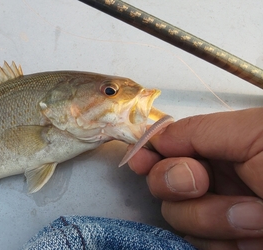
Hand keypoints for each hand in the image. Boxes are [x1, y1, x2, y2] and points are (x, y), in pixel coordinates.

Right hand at [128, 108, 262, 249]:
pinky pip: (197, 245)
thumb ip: (201, 129)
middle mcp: (218, 178)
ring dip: (214, 218)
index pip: (170, 146)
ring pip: (178, 217)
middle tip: (199, 184)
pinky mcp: (227, 243)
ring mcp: (221, 214)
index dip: (148, 152)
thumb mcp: (255, 133)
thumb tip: (157, 137)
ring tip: (255, 216)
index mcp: (223, 146)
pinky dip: (223, 243)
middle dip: (174, 184)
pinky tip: (253, 238)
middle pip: (162, 182)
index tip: (139, 161)